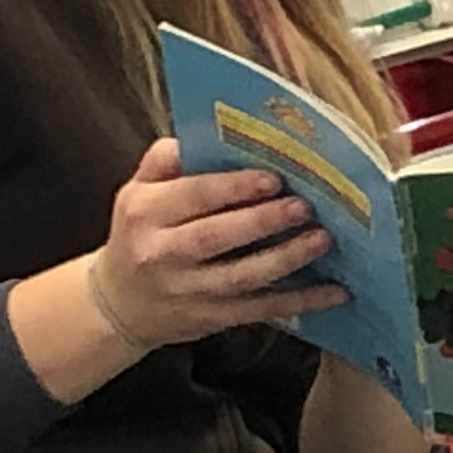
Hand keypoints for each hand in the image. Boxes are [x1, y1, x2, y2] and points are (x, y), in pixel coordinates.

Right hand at [93, 139, 342, 346]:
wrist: (116, 304)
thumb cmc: (139, 235)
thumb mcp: (137, 192)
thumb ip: (166, 161)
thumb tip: (208, 133)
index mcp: (145, 212)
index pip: (193, 195)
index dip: (234, 187)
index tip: (274, 178)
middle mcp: (161, 253)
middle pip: (215, 237)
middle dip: (262, 221)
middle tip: (305, 206)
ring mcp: (186, 290)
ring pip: (240, 277)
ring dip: (285, 259)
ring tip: (322, 239)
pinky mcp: (210, 318)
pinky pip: (259, 310)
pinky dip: (300, 302)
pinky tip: (335, 292)